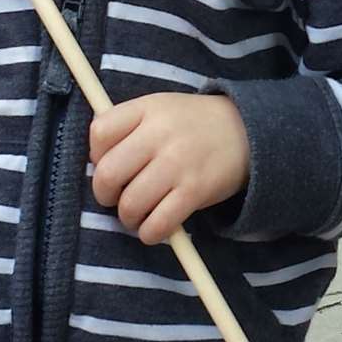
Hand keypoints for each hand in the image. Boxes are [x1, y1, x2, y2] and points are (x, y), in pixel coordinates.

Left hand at [89, 92, 250, 245]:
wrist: (246, 131)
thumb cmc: (192, 124)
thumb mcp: (160, 108)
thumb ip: (128, 126)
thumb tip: (95, 160)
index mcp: (148, 108)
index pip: (99, 132)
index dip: (96, 155)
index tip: (109, 162)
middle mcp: (160, 133)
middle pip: (107, 174)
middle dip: (105, 194)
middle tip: (117, 196)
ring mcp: (178, 163)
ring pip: (129, 204)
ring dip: (127, 218)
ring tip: (138, 213)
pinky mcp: (195, 191)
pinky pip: (157, 224)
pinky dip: (149, 233)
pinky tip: (155, 226)